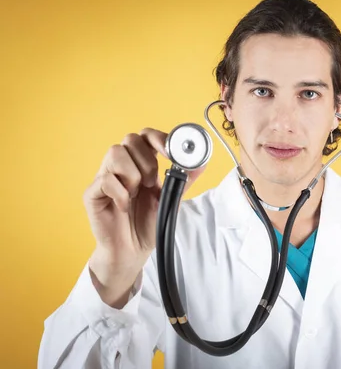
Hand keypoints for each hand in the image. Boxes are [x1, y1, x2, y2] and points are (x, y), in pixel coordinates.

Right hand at [83, 128, 204, 306]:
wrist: (133, 250)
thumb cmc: (149, 223)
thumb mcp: (172, 198)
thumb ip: (184, 179)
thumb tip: (202, 161)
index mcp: (141, 163)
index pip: (145, 136)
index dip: (158, 138)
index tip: (170, 152)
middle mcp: (122, 166)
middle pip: (130, 139)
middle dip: (147, 159)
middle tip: (152, 182)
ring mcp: (105, 177)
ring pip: (115, 152)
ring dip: (133, 173)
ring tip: (137, 193)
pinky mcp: (92, 193)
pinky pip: (104, 179)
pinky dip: (119, 193)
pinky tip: (124, 206)